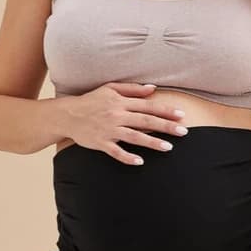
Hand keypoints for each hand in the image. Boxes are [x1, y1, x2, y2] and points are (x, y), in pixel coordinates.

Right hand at [64, 82, 185, 164]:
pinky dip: (127, 157)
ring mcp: (109, 130)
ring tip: (168, 147)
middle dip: (166, 126)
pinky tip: (140, 162)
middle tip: (183, 132)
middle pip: (146, 121)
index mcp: (121, 102)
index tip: (181, 115)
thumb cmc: (91, 100)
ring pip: (134, 137)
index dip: (165, 110)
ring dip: (152, 142)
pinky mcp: (100, 143)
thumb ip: (132, 89)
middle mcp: (117, 115)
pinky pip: (115, 151)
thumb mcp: (110, 88)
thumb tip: (153, 89)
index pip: (148, 106)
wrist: (67, 114)